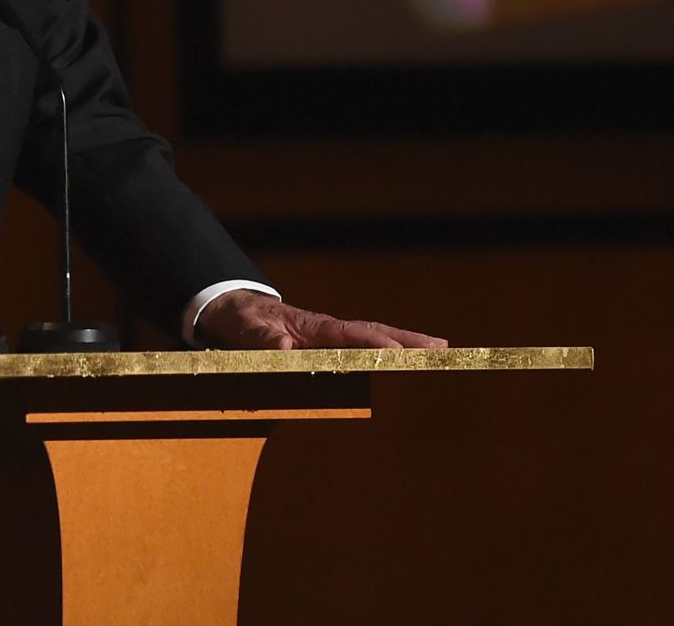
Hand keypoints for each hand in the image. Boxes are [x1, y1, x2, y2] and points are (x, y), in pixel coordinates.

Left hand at [196, 290, 446, 350]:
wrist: (232, 310)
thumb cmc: (241, 320)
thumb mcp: (245, 331)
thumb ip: (263, 341)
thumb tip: (284, 349)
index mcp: (313, 327)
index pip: (350, 335)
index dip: (374, 345)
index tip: (399, 355)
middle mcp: (327, 330)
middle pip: (373, 333)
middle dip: (407, 340)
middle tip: (442, 348)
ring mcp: (329, 338)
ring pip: (371, 340)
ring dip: (402, 346)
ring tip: (434, 353)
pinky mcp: (325, 347)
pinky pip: (360, 350)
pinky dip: (384, 354)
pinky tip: (400, 365)